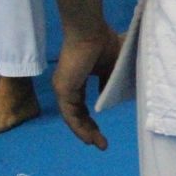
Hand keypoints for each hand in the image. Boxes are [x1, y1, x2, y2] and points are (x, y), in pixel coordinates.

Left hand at [51, 26, 121, 148]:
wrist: (89, 31)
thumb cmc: (104, 43)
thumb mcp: (111, 66)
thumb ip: (109, 81)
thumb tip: (111, 95)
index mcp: (76, 80)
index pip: (81, 106)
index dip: (91, 120)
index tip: (100, 132)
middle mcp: (67, 87)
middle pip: (77, 115)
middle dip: (89, 130)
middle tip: (101, 143)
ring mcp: (64, 89)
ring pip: (73, 118)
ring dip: (85, 132)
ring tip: (98, 144)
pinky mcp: (63, 90)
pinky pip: (71, 115)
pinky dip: (79, 128)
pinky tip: (88, 137)